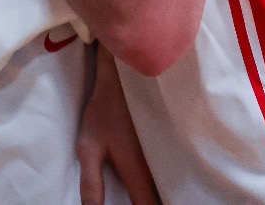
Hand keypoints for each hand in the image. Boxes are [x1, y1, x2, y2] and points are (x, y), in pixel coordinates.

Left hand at [77, 46, 159, 204]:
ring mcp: (171, 155)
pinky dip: (170, 179)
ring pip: (173, 185)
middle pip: (165, 198)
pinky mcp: (173, 144)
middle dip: (160, 200)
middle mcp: (162, 168)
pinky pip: (176, 171)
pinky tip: (163, 181)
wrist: (128, 73)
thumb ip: (91, 183)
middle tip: (140, 196)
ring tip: (148, 191)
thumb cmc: (106, 110)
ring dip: (167, 191)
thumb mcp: (88, 147)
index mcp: (139, 173)